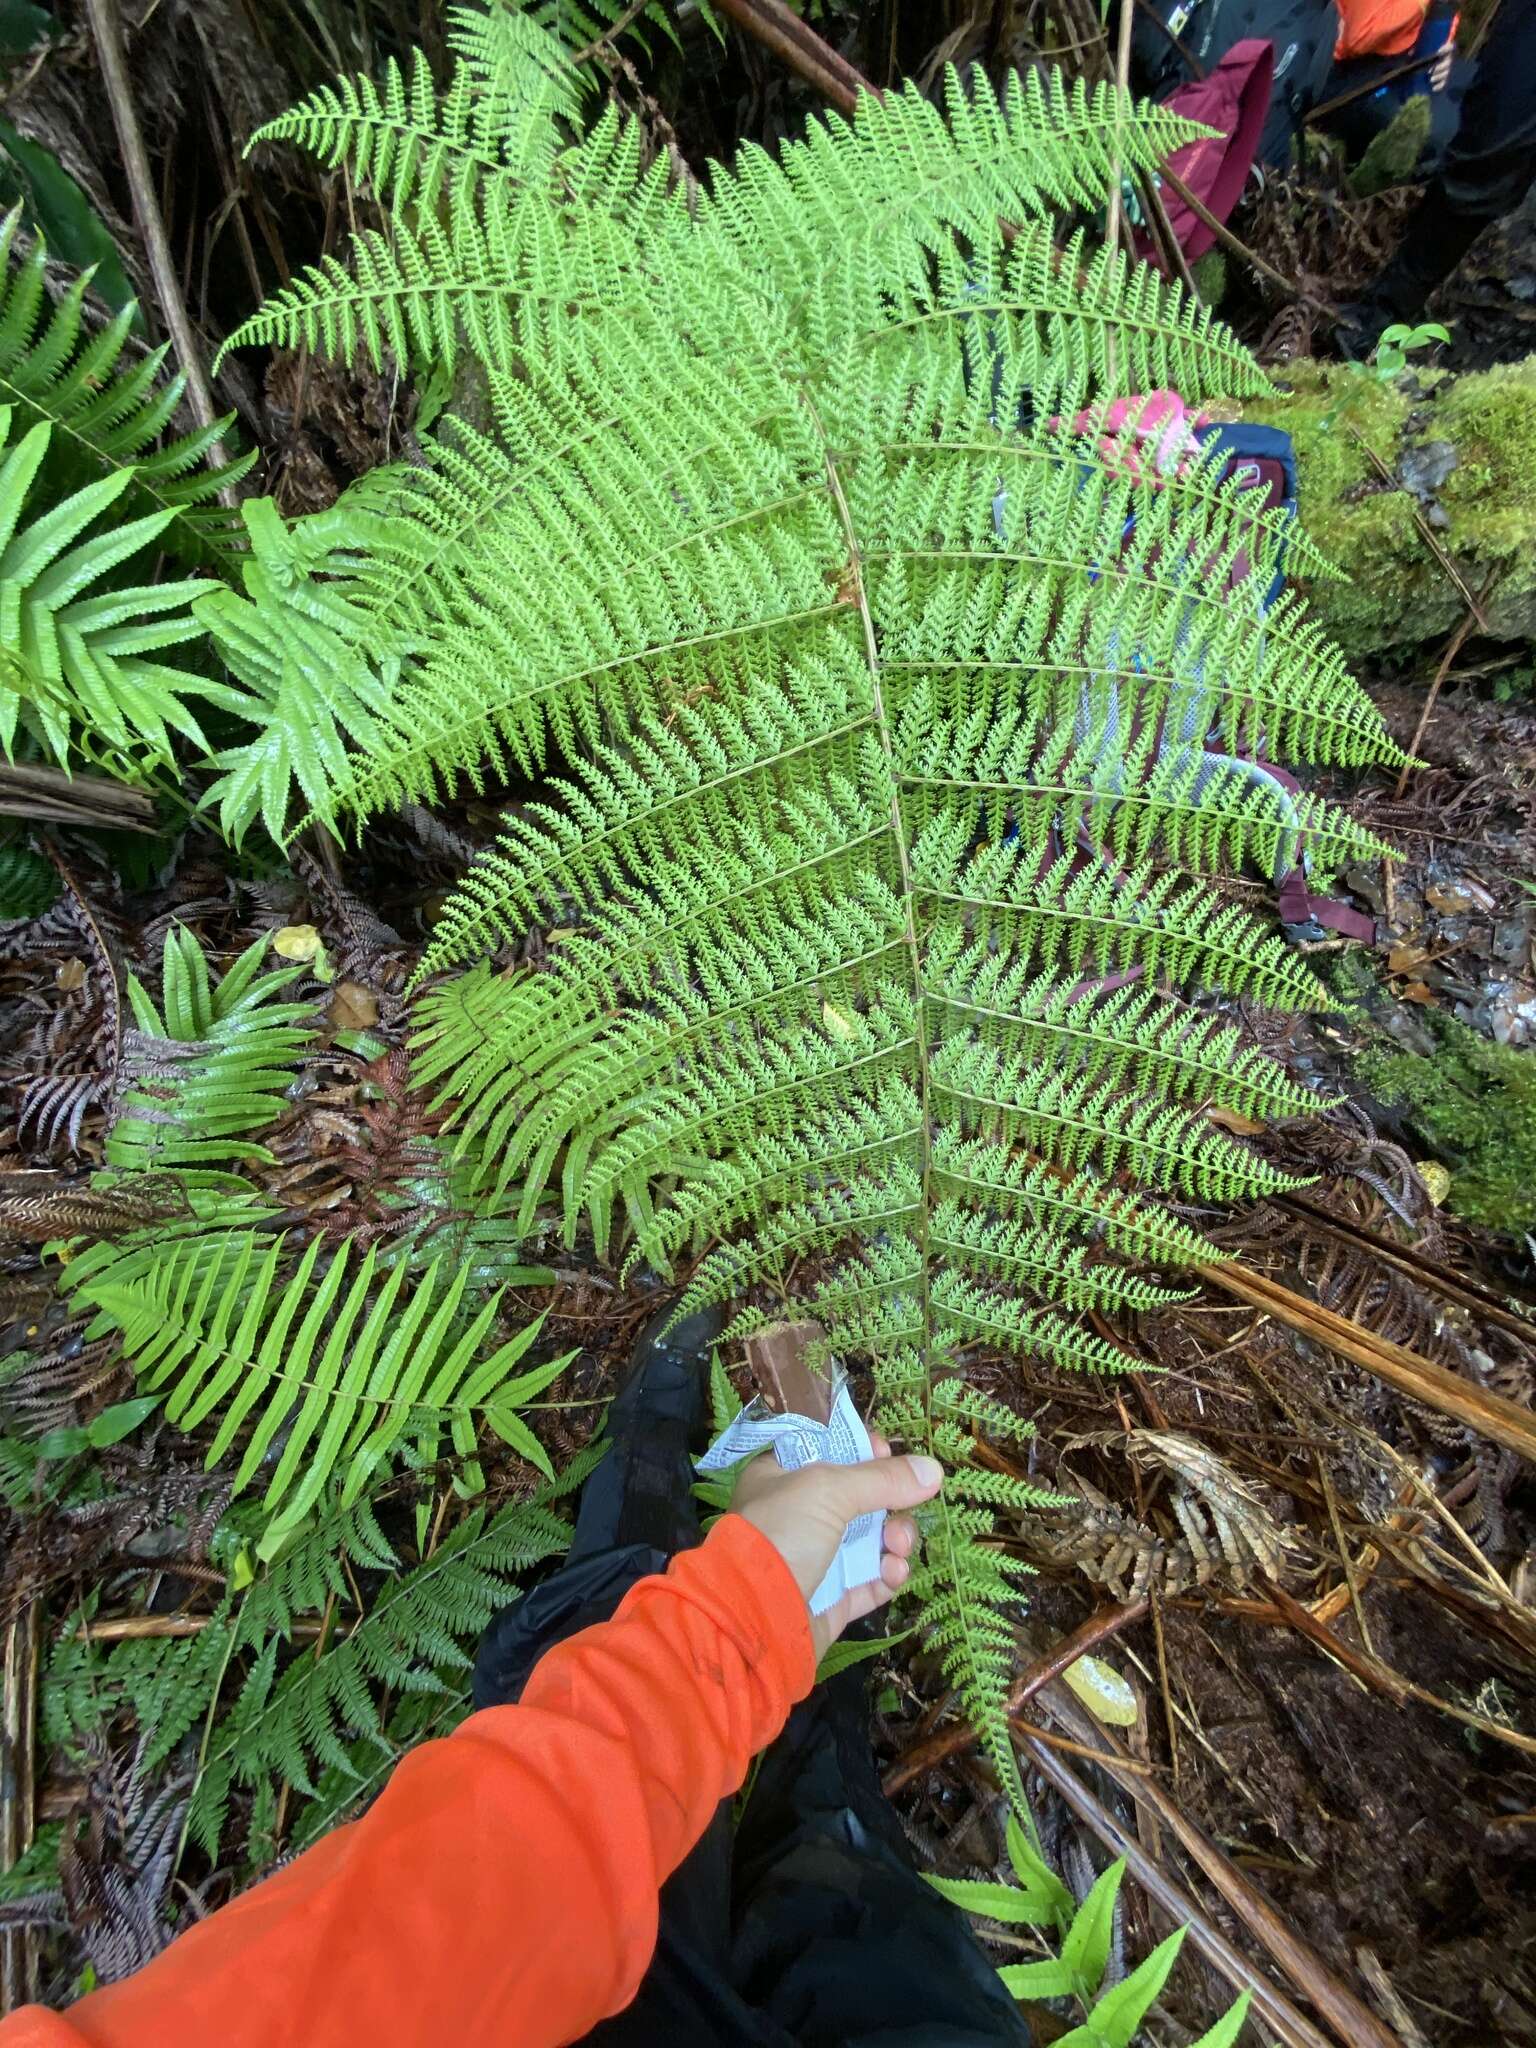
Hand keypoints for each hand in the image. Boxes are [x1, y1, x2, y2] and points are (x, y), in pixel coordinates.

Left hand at [730, 1434, 942, 1660]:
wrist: (755, 1618)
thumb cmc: (781, 1534)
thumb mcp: (827, 1489)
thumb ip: (882, 1478)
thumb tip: (934, 1470)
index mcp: (782, 1477)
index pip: (827, 1451)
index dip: (860, 1450)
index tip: (885, 1452)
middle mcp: (799, 1515)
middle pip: (860, 1497)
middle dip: (890, 1501)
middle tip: (904, 1505)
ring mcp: (818, 1559)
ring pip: (873, 1539)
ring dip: (895, 1538)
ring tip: (896, 1546)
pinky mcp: (835, 1598)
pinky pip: (873, 1580)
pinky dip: (889, 1574)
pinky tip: (893, 1572)